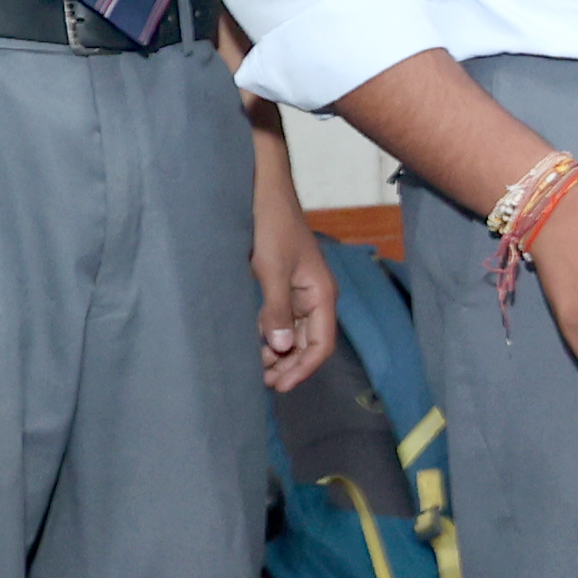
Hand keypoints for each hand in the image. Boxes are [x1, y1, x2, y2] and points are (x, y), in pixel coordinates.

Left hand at [253, 187, 339, 393]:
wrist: (264, 191)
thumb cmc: (272, 225)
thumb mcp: (271, 269)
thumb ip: (277, 309)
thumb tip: (281, 348)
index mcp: (322, 294)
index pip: (321, 343)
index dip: (304, 368)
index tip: (281, 385)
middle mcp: (316, 297)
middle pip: (310, 343)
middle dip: (291, 365)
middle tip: (265, 383)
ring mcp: (300, 292)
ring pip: (296, 334)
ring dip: (280, 354)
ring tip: (258, 370)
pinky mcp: (285, 286)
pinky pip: (283, 320)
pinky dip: (272, 335)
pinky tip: (256, 345)